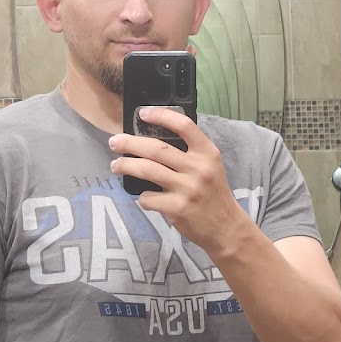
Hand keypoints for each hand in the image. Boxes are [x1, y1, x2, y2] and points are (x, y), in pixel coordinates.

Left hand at [109, 107, 246, 256]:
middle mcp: (198, 168)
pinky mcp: (177, 208)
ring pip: (147, 170)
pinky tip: (146, 198)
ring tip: (115, 165)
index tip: (142, 113)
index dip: (161, 116)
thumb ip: (189, 153)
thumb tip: (153, 139)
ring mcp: (187, 189)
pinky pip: (148, 197)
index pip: (184, 126)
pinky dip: (142, 197)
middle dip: (130, 143)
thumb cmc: (213, 194)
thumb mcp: (210, 167)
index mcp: (207, 153)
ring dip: (126, 165)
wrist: (225, 228)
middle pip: (157, 148)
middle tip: (114, 142)